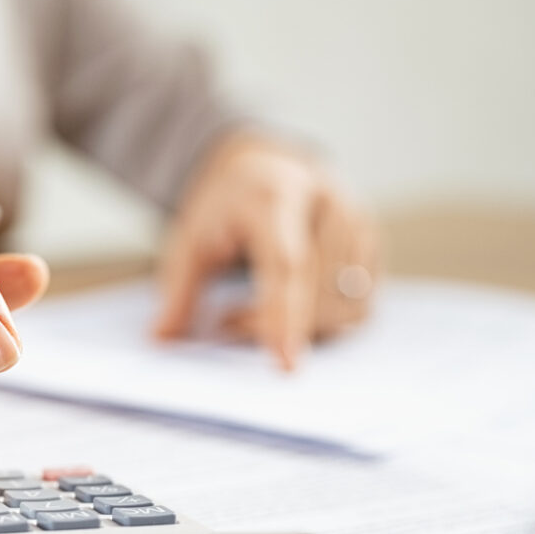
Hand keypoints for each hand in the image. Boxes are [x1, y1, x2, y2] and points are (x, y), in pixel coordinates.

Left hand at [154, 132, 377, 368]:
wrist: (264, 170)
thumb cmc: (225, 209)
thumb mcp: (188, 240)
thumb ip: (176, 290)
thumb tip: (161, 339)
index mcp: (277, 194)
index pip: (288, 263)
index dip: (286, 315)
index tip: (284, 364)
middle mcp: (328, 202)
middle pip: (319, 290)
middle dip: (275, 324)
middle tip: (225, 324)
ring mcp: (359, 222)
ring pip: (346, 305)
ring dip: (302, 327)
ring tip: (249, 314)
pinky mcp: (373, 245)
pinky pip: (360, 307)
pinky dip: (325, 323)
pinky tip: (289, 309)